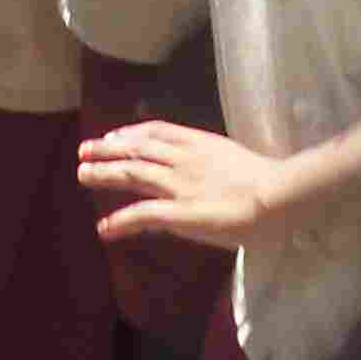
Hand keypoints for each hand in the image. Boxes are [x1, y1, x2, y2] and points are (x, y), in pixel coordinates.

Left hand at [74, 119, 298, 251]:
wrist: (277, 196)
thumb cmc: (268, 181)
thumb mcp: (235, 160)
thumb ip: (215, 162)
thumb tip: (204, 169)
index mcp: (200, 143)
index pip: (157, 131)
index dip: (131, 132)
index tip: (114, 135)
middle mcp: (183, 159)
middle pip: (137, 149)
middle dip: (108, 148)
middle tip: (83, 150)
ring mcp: (179, 185)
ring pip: (133, 173)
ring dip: (105, 173)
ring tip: (82, 175)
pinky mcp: (179, 212)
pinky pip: (142, 214)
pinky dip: (120, 220)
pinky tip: (104, 228)